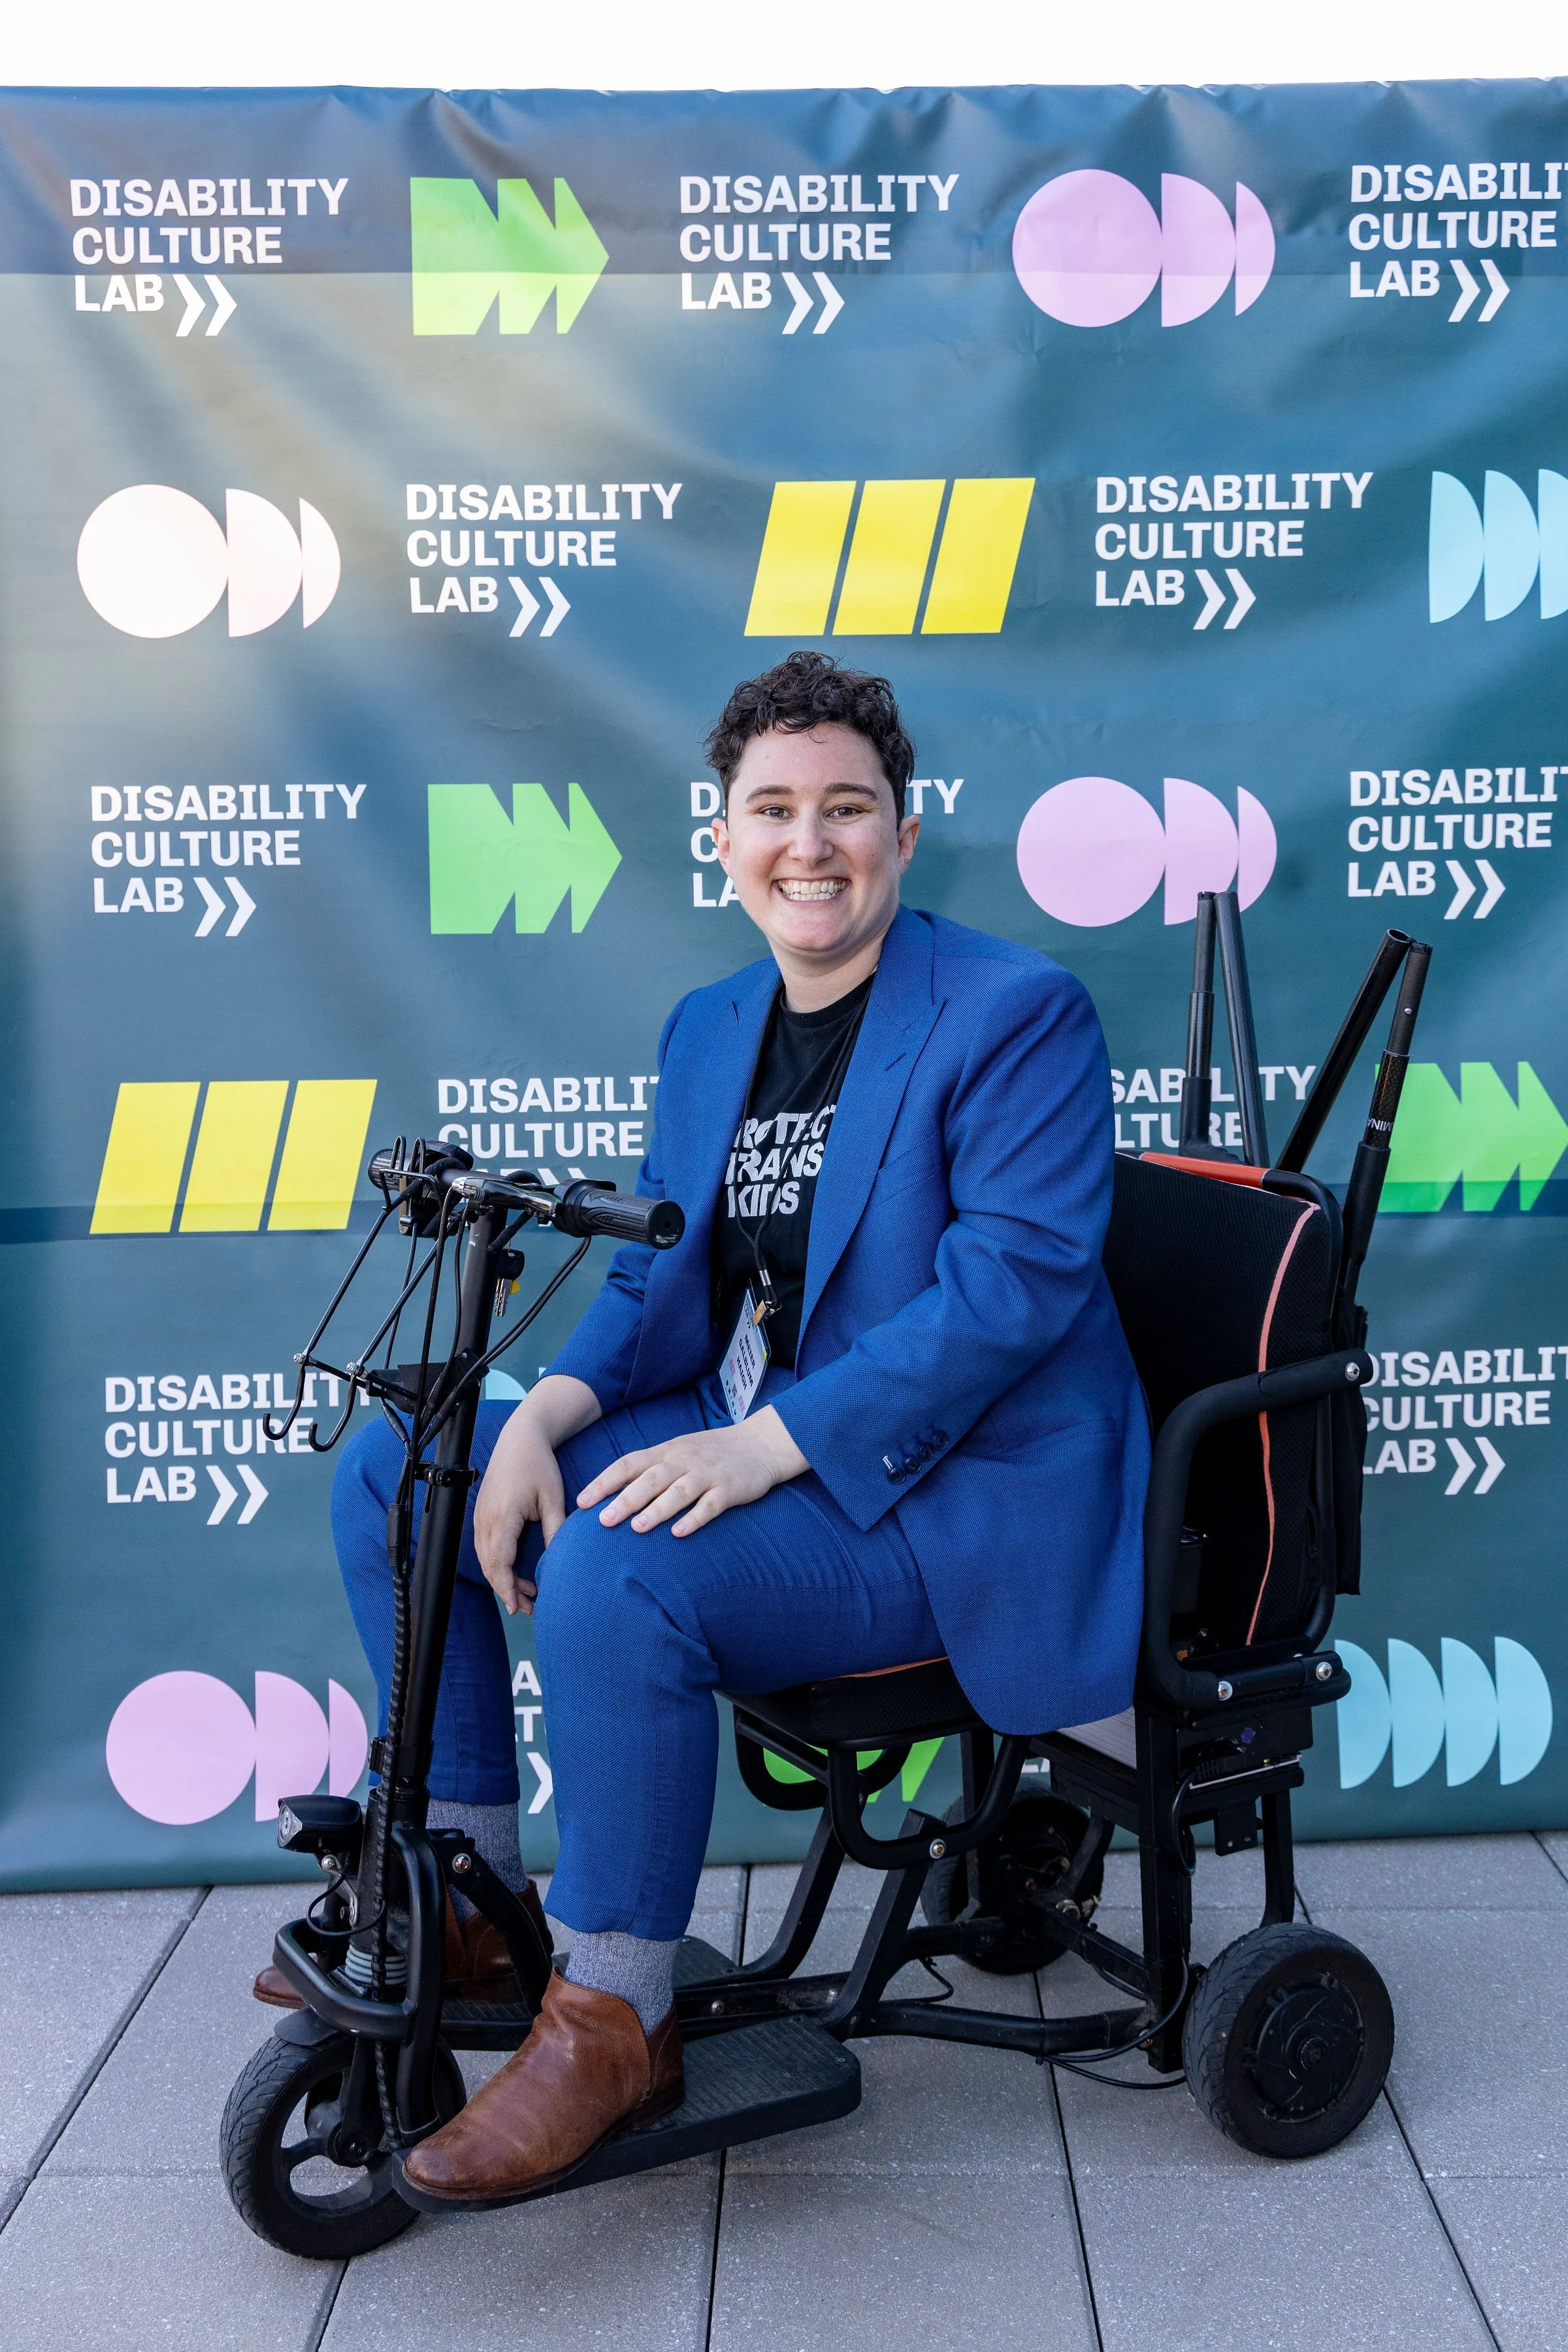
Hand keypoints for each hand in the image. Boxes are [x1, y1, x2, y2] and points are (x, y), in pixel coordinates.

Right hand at [474, 1376, 600, 1615]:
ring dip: (502, 1577)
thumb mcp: (552, 1499)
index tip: (519, 1607)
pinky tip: (516, 1570)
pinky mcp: (482, 1514)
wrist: (520, 1438)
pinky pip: (486, 1546)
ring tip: (526, 1592)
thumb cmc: (537, 1465)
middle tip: (528, 1607)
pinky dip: (498, 1563)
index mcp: (502, 1517)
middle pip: (489, 1566)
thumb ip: (555, 1531)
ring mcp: (480, 1516)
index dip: (507, 1588)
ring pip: (486, 1558)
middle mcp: (485, 1519)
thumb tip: (560, 1561)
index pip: (500, 1563)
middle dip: (506, 1590)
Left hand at [577, 1405, 808, 1538]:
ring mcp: (707, 1474)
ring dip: (657, 1509)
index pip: (628, 1463)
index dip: (604, 1482)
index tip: (582, 1502)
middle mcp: (684, 1460)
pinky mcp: (730, 1489)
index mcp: (667, 1451)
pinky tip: (680, 1533)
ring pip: (678, 1491)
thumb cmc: (712, 1453)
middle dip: (625, 1499)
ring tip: (637, 1528)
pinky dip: (695, 1518)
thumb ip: (651, 1469)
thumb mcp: (679, 1451)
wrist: (761, 1444)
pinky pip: (710, 1505)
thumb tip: (613, 1492)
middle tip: (603, 1520)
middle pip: (650, 1479)